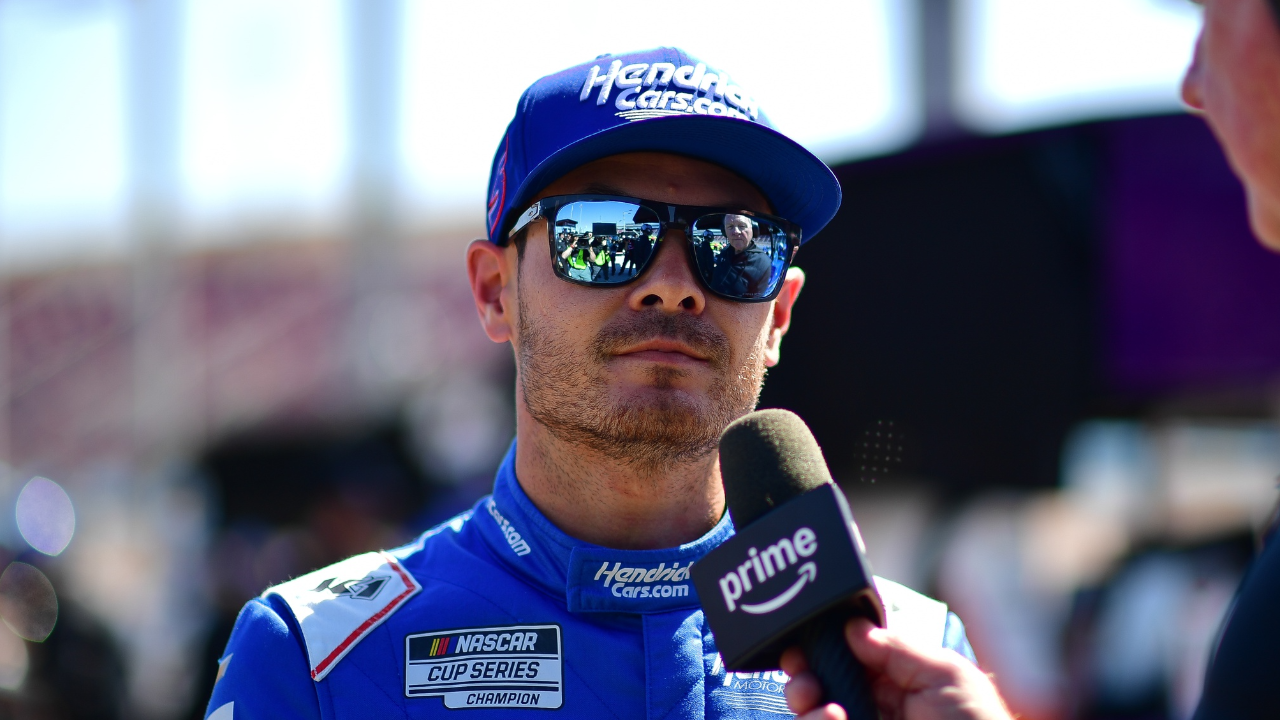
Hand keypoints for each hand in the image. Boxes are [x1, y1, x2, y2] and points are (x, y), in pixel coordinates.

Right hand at [781, 618, 1012, 719]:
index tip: (804, 644)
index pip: (846, 656)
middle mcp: (873, 706)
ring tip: (830, 712)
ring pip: (813, 716)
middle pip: (818, 685)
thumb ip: (899, 647)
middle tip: (806, 683)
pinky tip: (834, 719)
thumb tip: (853, 627)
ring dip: (809, 709)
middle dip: (803, 679)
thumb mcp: (947, 675)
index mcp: (896, 679)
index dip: (822, 647)